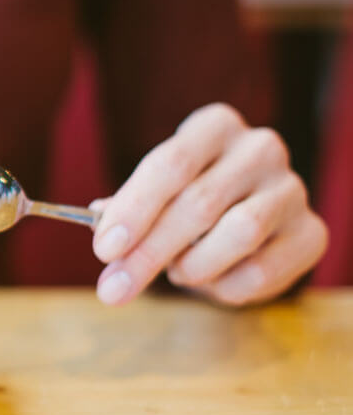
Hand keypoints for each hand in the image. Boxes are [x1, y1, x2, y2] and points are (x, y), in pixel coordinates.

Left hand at [91, 103, 327, 306]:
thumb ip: (127, 209)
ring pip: (238, 234)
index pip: (170, 164)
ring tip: (176, 272)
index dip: (134, 209)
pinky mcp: (311, 233)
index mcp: (215, 126)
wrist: (249, 220)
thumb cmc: (188, 198)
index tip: (104, 249)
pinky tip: (212, 280)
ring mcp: (292, 189)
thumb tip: (102, 231)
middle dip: (148, 253)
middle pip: (199, 204)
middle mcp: (260, 149)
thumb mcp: (154, 193)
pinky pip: (261, 271)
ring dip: (192, 266)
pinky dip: (223, 287)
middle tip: (114, 288)